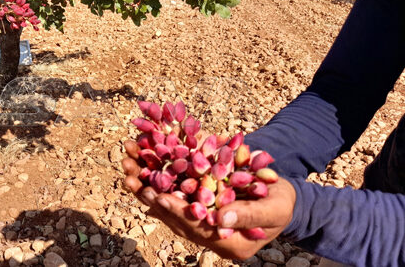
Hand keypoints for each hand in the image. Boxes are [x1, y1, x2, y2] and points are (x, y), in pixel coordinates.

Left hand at [122, 139, 296, 259]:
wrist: (279, 199)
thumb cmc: (281, 204)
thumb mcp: (274, 208)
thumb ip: (249, 215)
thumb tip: (221, 219)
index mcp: (228, 243)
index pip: (197, 229)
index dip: (178, 213)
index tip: (160, 196)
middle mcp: (208, 237)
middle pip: (174, 218)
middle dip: (151, 196)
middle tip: (131, 177)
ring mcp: (199, 223)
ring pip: (166, 206)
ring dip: (144, 185)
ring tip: (127, 164)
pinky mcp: (194, 207)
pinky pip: (171, 193)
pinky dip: (154, 178)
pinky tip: (138, 164)